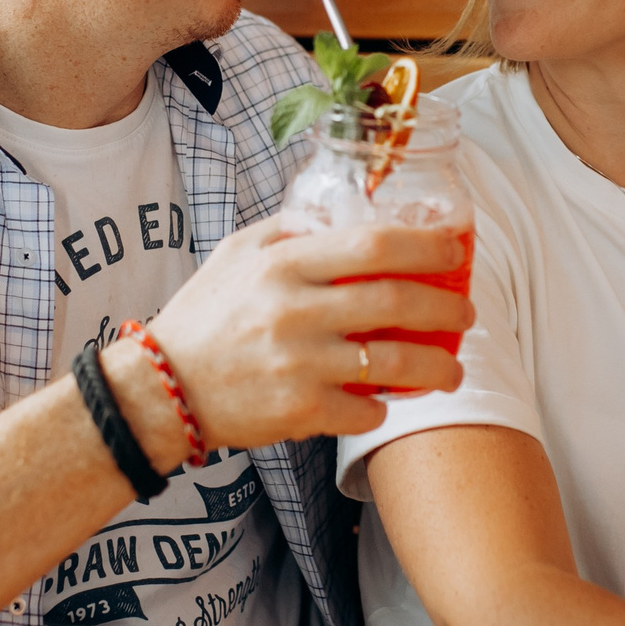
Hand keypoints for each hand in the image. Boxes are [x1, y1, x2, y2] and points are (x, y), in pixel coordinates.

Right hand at [125, 220, 471, 456]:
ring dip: (435, 368)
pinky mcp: (298, 412)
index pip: (372, 244)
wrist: (158, 391)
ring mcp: (298, 364)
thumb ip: (289, 231)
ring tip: (454, 371)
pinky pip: (363, 410)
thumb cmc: (202, 318)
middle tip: (466, 314)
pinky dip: (383, 407)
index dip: (425, 245)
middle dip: (445, 308)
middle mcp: (293, 311)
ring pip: (391, 363)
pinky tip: (388, 402)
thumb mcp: (236, 254)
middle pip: (394, 301)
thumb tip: (340, 213)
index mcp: (282, 264)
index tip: (454, 251)